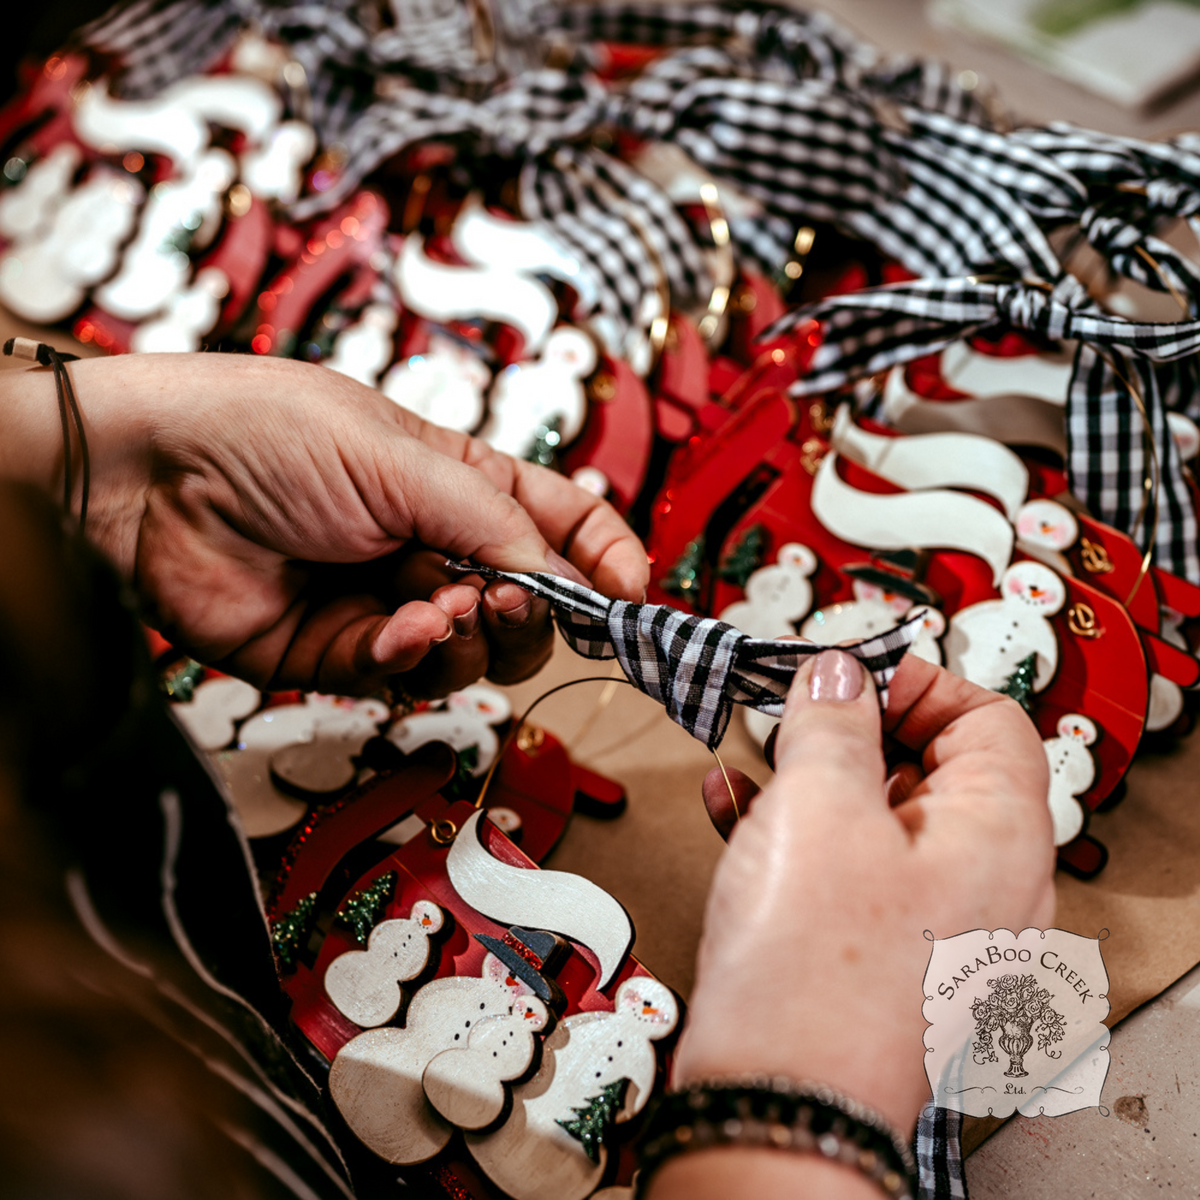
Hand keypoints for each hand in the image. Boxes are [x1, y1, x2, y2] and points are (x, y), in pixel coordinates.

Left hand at [0, 351, 647, 695]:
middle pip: (530, 607)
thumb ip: (495, 521)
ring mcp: (393, 604)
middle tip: (506, 601)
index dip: (606, 561)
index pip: (565, 525)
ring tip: (425, 604)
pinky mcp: (344, 657)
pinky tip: (384, 628)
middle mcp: (435, 547)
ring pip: (475, 658)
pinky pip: (407, 678)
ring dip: (463, 637)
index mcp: (462, 483)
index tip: (631, 599)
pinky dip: (407, 659)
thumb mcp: (401, 457)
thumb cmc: (271, 433)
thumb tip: (562, 579)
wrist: (151, 484)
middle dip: (530, 613)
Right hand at [647, 652, 1054, 1199]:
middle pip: (931, 764)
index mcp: (1000, 835)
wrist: (779, 1102)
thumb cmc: (816, 972)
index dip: (915, 680)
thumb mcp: (819, 804)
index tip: (847, 671)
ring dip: (811, 773)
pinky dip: (794, 826)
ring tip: (755, 751)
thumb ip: (833, 723)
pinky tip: (732, 805)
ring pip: (876, 815)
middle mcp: (981, 881)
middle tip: (793, 707)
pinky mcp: (873, 951)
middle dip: (852, 725)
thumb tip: (838, 675)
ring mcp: (928, 922)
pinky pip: (844, 864)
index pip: (988, 718)